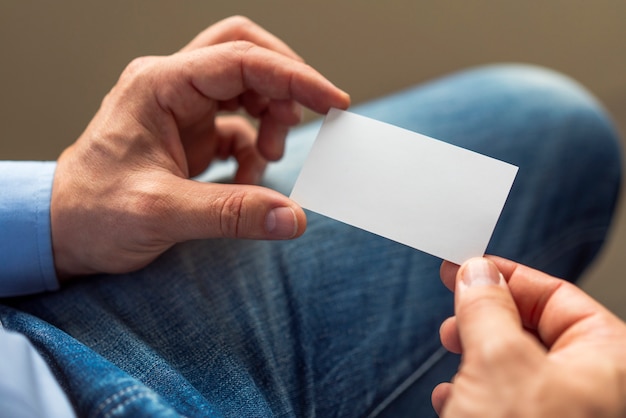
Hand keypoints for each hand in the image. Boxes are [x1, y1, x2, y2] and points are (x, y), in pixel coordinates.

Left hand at [51, 16, 349, 278]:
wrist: (63, 232)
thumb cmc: (93, 214)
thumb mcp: (161, 214)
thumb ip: (231, 213)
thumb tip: (293, 217)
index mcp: (159, 86)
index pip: (240, 60)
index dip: (294, 77)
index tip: (333, 102)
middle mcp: (172, 87)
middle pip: (245, 54)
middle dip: (284, 83)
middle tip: (308, 119)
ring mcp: (182, 109)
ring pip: (246, 87)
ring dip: (271, 118)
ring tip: (269, 160)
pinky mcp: (191, 134)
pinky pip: (239, 127)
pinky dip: (254, 152)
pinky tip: (247, 183)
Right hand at [432, 256, 625, 417]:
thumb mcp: (498, 360)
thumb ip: (487, 307)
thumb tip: (478, 273)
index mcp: (610, 359)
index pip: (557, 295)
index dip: (505, 277)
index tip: (467, 267)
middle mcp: (596, 387)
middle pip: (533, 329)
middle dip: (485, 321)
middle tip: (455, 319)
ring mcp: (569, 413)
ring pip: (516, 368)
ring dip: (475, 360)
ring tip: (453, 360)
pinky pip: (509, 402)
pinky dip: (478, 393)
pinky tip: (454, 398)